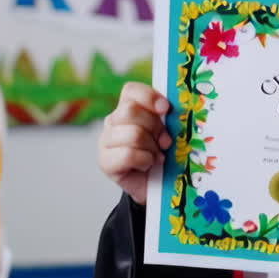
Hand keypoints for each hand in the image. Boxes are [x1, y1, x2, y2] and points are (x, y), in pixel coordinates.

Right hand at [97, 82, 171, 205]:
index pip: (131, 90)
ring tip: (157, 156)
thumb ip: (166, 117)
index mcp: (129, 107)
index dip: (149, 97)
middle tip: (165, 141)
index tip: (165, 109)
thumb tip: (173, 109)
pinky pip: (128, 154)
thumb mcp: (167, 132)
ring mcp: (106, 140)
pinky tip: (148, 165)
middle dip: (154, 127)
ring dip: (151, 147)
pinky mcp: (105, 161)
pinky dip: (144, 161)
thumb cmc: (162, 154)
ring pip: (132, 133)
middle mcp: (113, 121)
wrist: (154, 186)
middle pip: (130, 111)